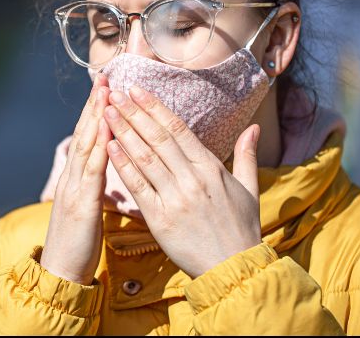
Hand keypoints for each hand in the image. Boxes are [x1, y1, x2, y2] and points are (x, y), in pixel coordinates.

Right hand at [40, 74, 111, 284]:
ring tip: (105, 92)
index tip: (105, 88)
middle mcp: (72, 178)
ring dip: (96, 117)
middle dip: (94, 104)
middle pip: (84, 134)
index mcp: (76, 179)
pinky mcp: (81, 203)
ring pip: (86, 145)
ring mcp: (74, 188)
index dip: (95, 112)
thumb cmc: (78, 245)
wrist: (60, 273)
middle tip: (104, 77)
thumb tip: (104, 170)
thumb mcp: (86, 210)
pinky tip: (108, 131)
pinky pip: (92, 171)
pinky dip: (100, 148)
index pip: (87, 138)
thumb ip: (92, 187)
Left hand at [102, 85, 261, 278]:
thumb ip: (246, 155)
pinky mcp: (160, 219)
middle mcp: (192, 178)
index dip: (155, 107)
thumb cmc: (241, 229)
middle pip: (157, 137)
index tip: (137, 90)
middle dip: (133, 112)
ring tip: (106, 112)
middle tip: (114, 94)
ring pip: (144, 157)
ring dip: (123, 132)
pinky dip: (123, 165)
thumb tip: (253, 127)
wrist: (234, 269)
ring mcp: (175, 198)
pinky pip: (138, 186)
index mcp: (211, 168)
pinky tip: (109, 147)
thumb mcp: (249, 189)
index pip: (177, 129)